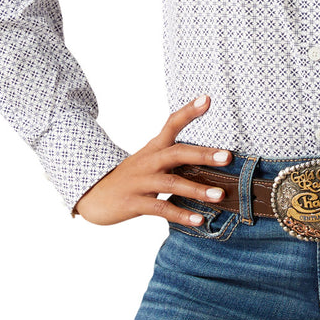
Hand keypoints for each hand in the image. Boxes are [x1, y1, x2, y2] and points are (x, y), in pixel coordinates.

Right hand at [73, 95, 232, 225]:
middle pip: (177, 153)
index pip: (171, 124)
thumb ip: (173, 156)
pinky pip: (160, 209)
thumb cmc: (130, 177)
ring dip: (197, 189)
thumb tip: (209, 157)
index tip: (207, 99)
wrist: (92, 194)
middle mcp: (148, 162)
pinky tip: (198, 220)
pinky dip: (181, 215)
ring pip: (172, 183)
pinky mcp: (134, 203)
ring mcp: (140, 182)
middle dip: (203, 154)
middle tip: (227, 156)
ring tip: (219, 195)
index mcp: (153, 149)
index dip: (189, 111)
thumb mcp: (148, 161)